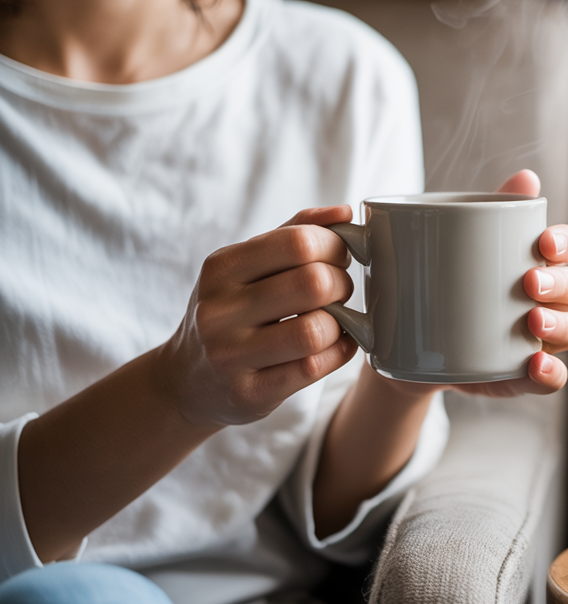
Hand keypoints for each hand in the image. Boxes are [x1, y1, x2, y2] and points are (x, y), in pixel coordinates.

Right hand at [159, 206, 360, 427]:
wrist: (186, 380)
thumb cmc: (231, 312)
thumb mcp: (247, 266)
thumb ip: (294, 232)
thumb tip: (345, 211)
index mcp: (221, 268)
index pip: (298, 242)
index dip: (334, 246)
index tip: (338, 256)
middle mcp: (219, 310)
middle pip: (313, 283)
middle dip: (341, 284)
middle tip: (338, 291)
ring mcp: (230, 355)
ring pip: (316, 330)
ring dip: (341, 324)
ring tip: (336, 321)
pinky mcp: (248, 393)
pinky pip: (313, 368)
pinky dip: (338, 353)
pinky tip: (336, 345)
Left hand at [453, 169, 567, 397]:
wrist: (405, 338)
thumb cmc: (439, 281)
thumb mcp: (450, 246)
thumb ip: (483, 211)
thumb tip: (527, 176)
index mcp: (534, 261)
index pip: (567, 247)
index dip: (564, 243)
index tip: (543, 243)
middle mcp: (547, 299)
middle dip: (563, 284)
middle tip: (530, 284)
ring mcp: (539, 340)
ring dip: (562, 326)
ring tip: (534, 322)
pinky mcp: (523, 376)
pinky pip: (553, 379)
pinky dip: (551, 374)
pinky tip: (536, 366)